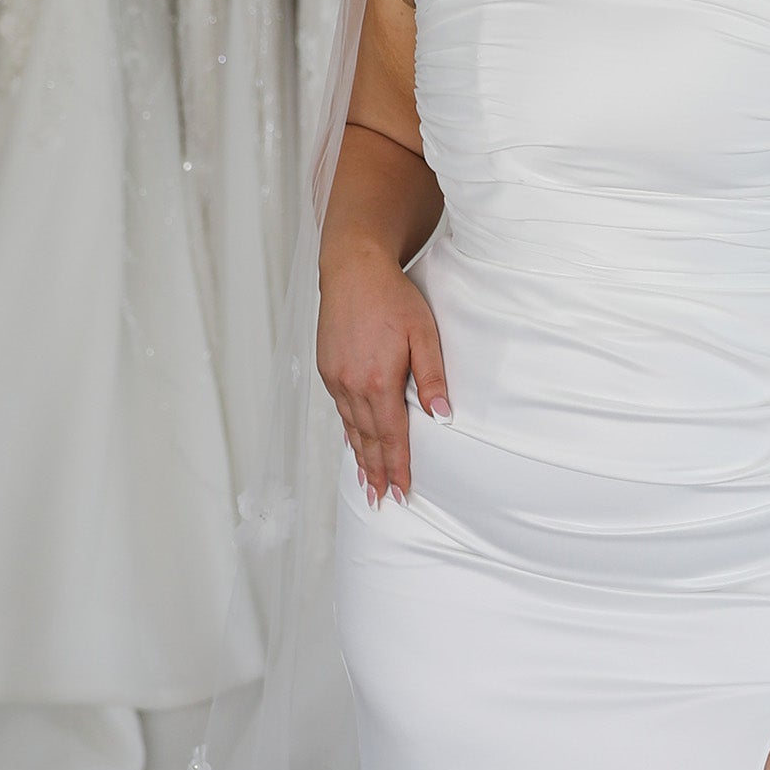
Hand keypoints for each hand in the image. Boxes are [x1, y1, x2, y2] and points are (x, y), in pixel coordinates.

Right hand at [317, 237, 451, 505]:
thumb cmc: (392, 297)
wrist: (352, 269)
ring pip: (351, 428)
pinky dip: (348, 432)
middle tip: (381, 501)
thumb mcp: (423, 334)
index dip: (398, 466)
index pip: (392, 436)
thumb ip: (432, 377)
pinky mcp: (327, 370)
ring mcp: (335, 379)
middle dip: (376, 472)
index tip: (402, 492)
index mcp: (377, 381)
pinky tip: (353, 444)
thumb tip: (441, 415)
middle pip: (368, 439)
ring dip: (360, 458)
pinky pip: (340, 411)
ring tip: (366, 483)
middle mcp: (351, 385)